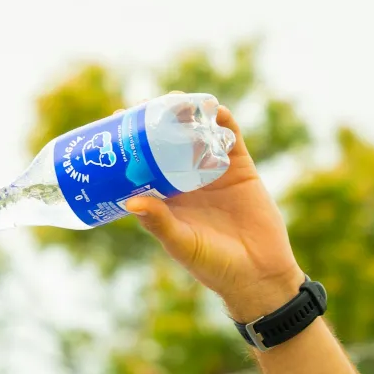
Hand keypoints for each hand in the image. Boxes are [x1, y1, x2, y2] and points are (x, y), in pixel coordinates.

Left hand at [123, 101, 305, 322]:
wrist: (257, 273)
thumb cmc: (212, 264)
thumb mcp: (180, 242)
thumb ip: (158, 222)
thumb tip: (130, 200)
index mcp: (165, 197)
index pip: (141, 164)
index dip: (129, 145)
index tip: (115, 125)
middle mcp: (185, 180)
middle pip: (166, 143)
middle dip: (155, 123)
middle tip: (141, 107)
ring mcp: (212, 172)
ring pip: (196, 135)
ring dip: (186, 116)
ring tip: (173, 100)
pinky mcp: (240, 169)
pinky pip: (230, 139)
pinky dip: (222, 121)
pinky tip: (212, 108)